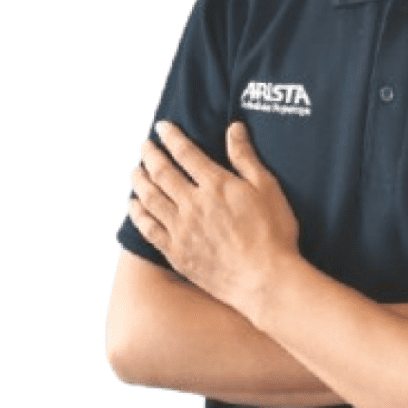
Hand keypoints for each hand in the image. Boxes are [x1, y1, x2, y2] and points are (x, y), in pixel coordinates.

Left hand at [129, 120, 298, 318]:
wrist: (265, 279)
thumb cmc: (273, 233)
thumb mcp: (266, 187)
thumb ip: (245, 157)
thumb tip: (234, 129)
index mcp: (215, 185)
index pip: (186, 153)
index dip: (171, 137)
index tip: (162, 128)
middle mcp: (192, 204)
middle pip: (162, 173)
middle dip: (150, 155)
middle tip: (144, 146)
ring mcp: (181, 230)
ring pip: (150, 199)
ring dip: (139, 181)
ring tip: (135, 171)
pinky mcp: (177, 253)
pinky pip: (149, 229)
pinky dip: (138, 214)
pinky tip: (134, 206)